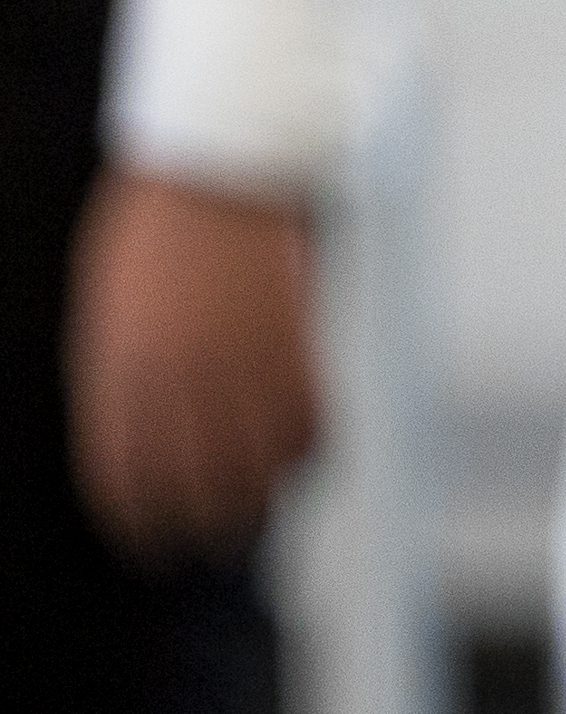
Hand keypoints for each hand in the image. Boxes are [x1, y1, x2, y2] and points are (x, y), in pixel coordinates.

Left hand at [68, 168, 321, 559]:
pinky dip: (307, 447)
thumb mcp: (111, 313)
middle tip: (209, 548)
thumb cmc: (153, 231)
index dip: (136, 521)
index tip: (148, 546)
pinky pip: (306, 418)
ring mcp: (235, 358)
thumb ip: (126, 378)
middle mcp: (172, 375)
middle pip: (190, 481)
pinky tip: (301, 458)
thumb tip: (153, 443)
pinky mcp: (291, 340)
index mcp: (114, 368)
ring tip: (259, 517)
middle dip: (199, 527)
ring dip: (258, 500)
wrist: (214, 164)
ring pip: (253, 461)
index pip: (121, 474)